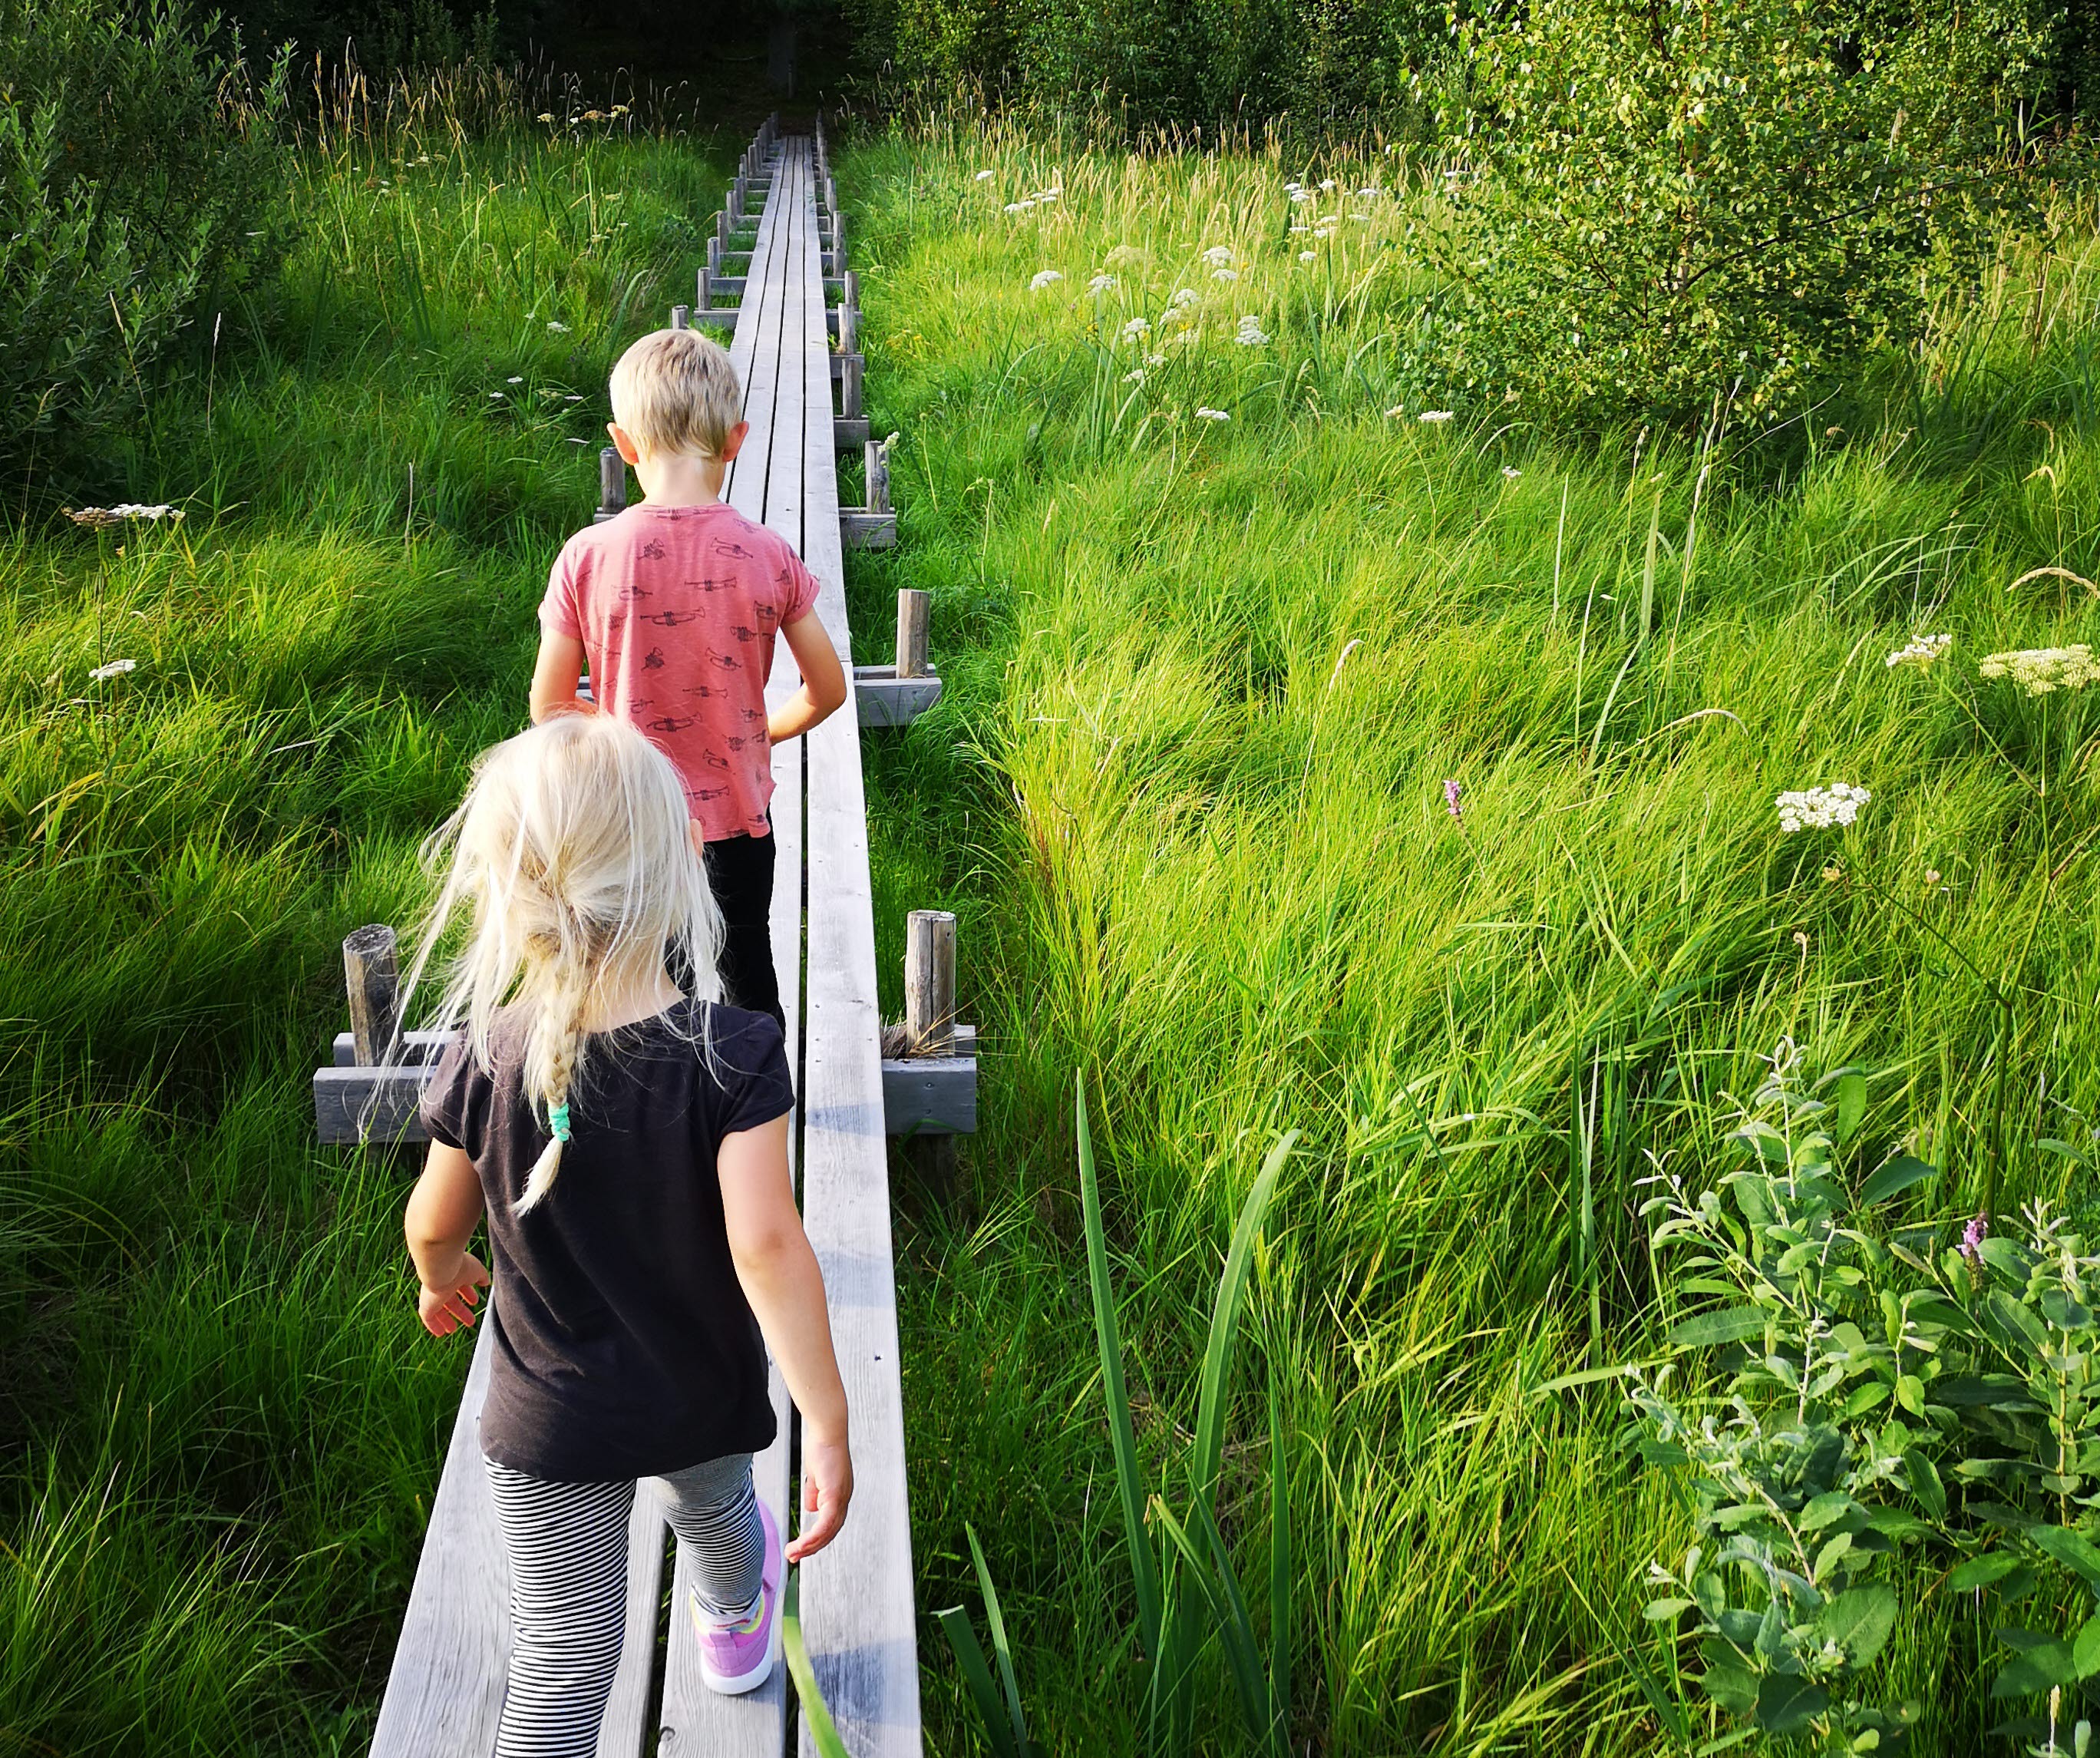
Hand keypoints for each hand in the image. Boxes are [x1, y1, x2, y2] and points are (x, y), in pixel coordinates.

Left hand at [418, 1254, 488, 1336]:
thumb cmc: (460, 1265)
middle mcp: (442, 1284)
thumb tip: (486, 1283)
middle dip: (460, 1311)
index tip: (475, 1302)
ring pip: (438, 1310)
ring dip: (446, 1320)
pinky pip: (428, 1318)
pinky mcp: (426, 1305)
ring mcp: (432, 1295)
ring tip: (452, 1330)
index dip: (468, 1294)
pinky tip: (440, 1333)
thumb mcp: (477, 1270)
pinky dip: (433, 1326)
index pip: (460, 1286)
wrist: (441, 1266)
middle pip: (451, 1300)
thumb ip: (481, 1277)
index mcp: (454, 1275)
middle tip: (470, 1321)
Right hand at [789, 1434, 852, 1561]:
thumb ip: (814, 1492)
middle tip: (794, 1557)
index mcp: (839, 1494)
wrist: (827, 1430)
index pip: (830, 1524)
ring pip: (828, 1532)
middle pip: (830, 1532)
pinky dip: (814, 1536)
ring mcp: (842, 1497)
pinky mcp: (836, 1494)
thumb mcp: (816, 1475)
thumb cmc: (822, 1446)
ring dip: (809, 1546)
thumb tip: (811, 1508)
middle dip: (812, 1548)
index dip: (816, 1538)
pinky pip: (825, 1523)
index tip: (801, 1548)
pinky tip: (802, 1544)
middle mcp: (844, 1498)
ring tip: (793, 1553)